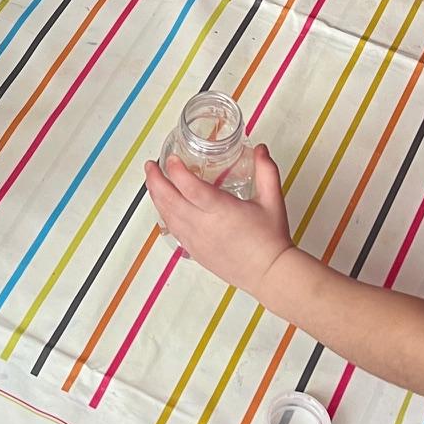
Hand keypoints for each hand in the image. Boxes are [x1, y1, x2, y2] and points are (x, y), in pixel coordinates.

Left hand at [143, 147, 294, 295]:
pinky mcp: (194, 251)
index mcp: (221, 210)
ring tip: (152, 181)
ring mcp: (196, 240)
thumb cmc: (271, 239)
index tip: (170, 159)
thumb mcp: (272, 200)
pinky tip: (163, 205)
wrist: (269, 274)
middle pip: (170, 200)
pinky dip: (164, 214)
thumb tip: (261, 148)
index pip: (191, 188)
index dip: (177, 172)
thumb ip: (266, 171)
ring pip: (167, 215)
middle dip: (156, 180)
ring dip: (156, 196)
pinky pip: (172, 229)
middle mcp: (204, 225)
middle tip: (150, 166)